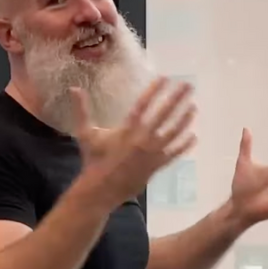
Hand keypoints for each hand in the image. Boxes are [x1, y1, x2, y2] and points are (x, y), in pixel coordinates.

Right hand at [68, 78, 196, 207]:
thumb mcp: (85, 133)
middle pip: (164, 114)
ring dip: (184, 119)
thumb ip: (82, 110)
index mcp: (126, 130)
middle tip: (188, 86)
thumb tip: (74, 88)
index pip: (143, 104)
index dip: (154, 90)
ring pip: (173, 133)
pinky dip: (184, 145)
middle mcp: (142, 139)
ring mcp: (151, 153)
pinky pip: (174, 154)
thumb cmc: (93, 160)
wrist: (100, 190)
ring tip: (193, 107)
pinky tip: (193, 137)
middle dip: (176, 98)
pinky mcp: (156, 166)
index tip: (165, 78)